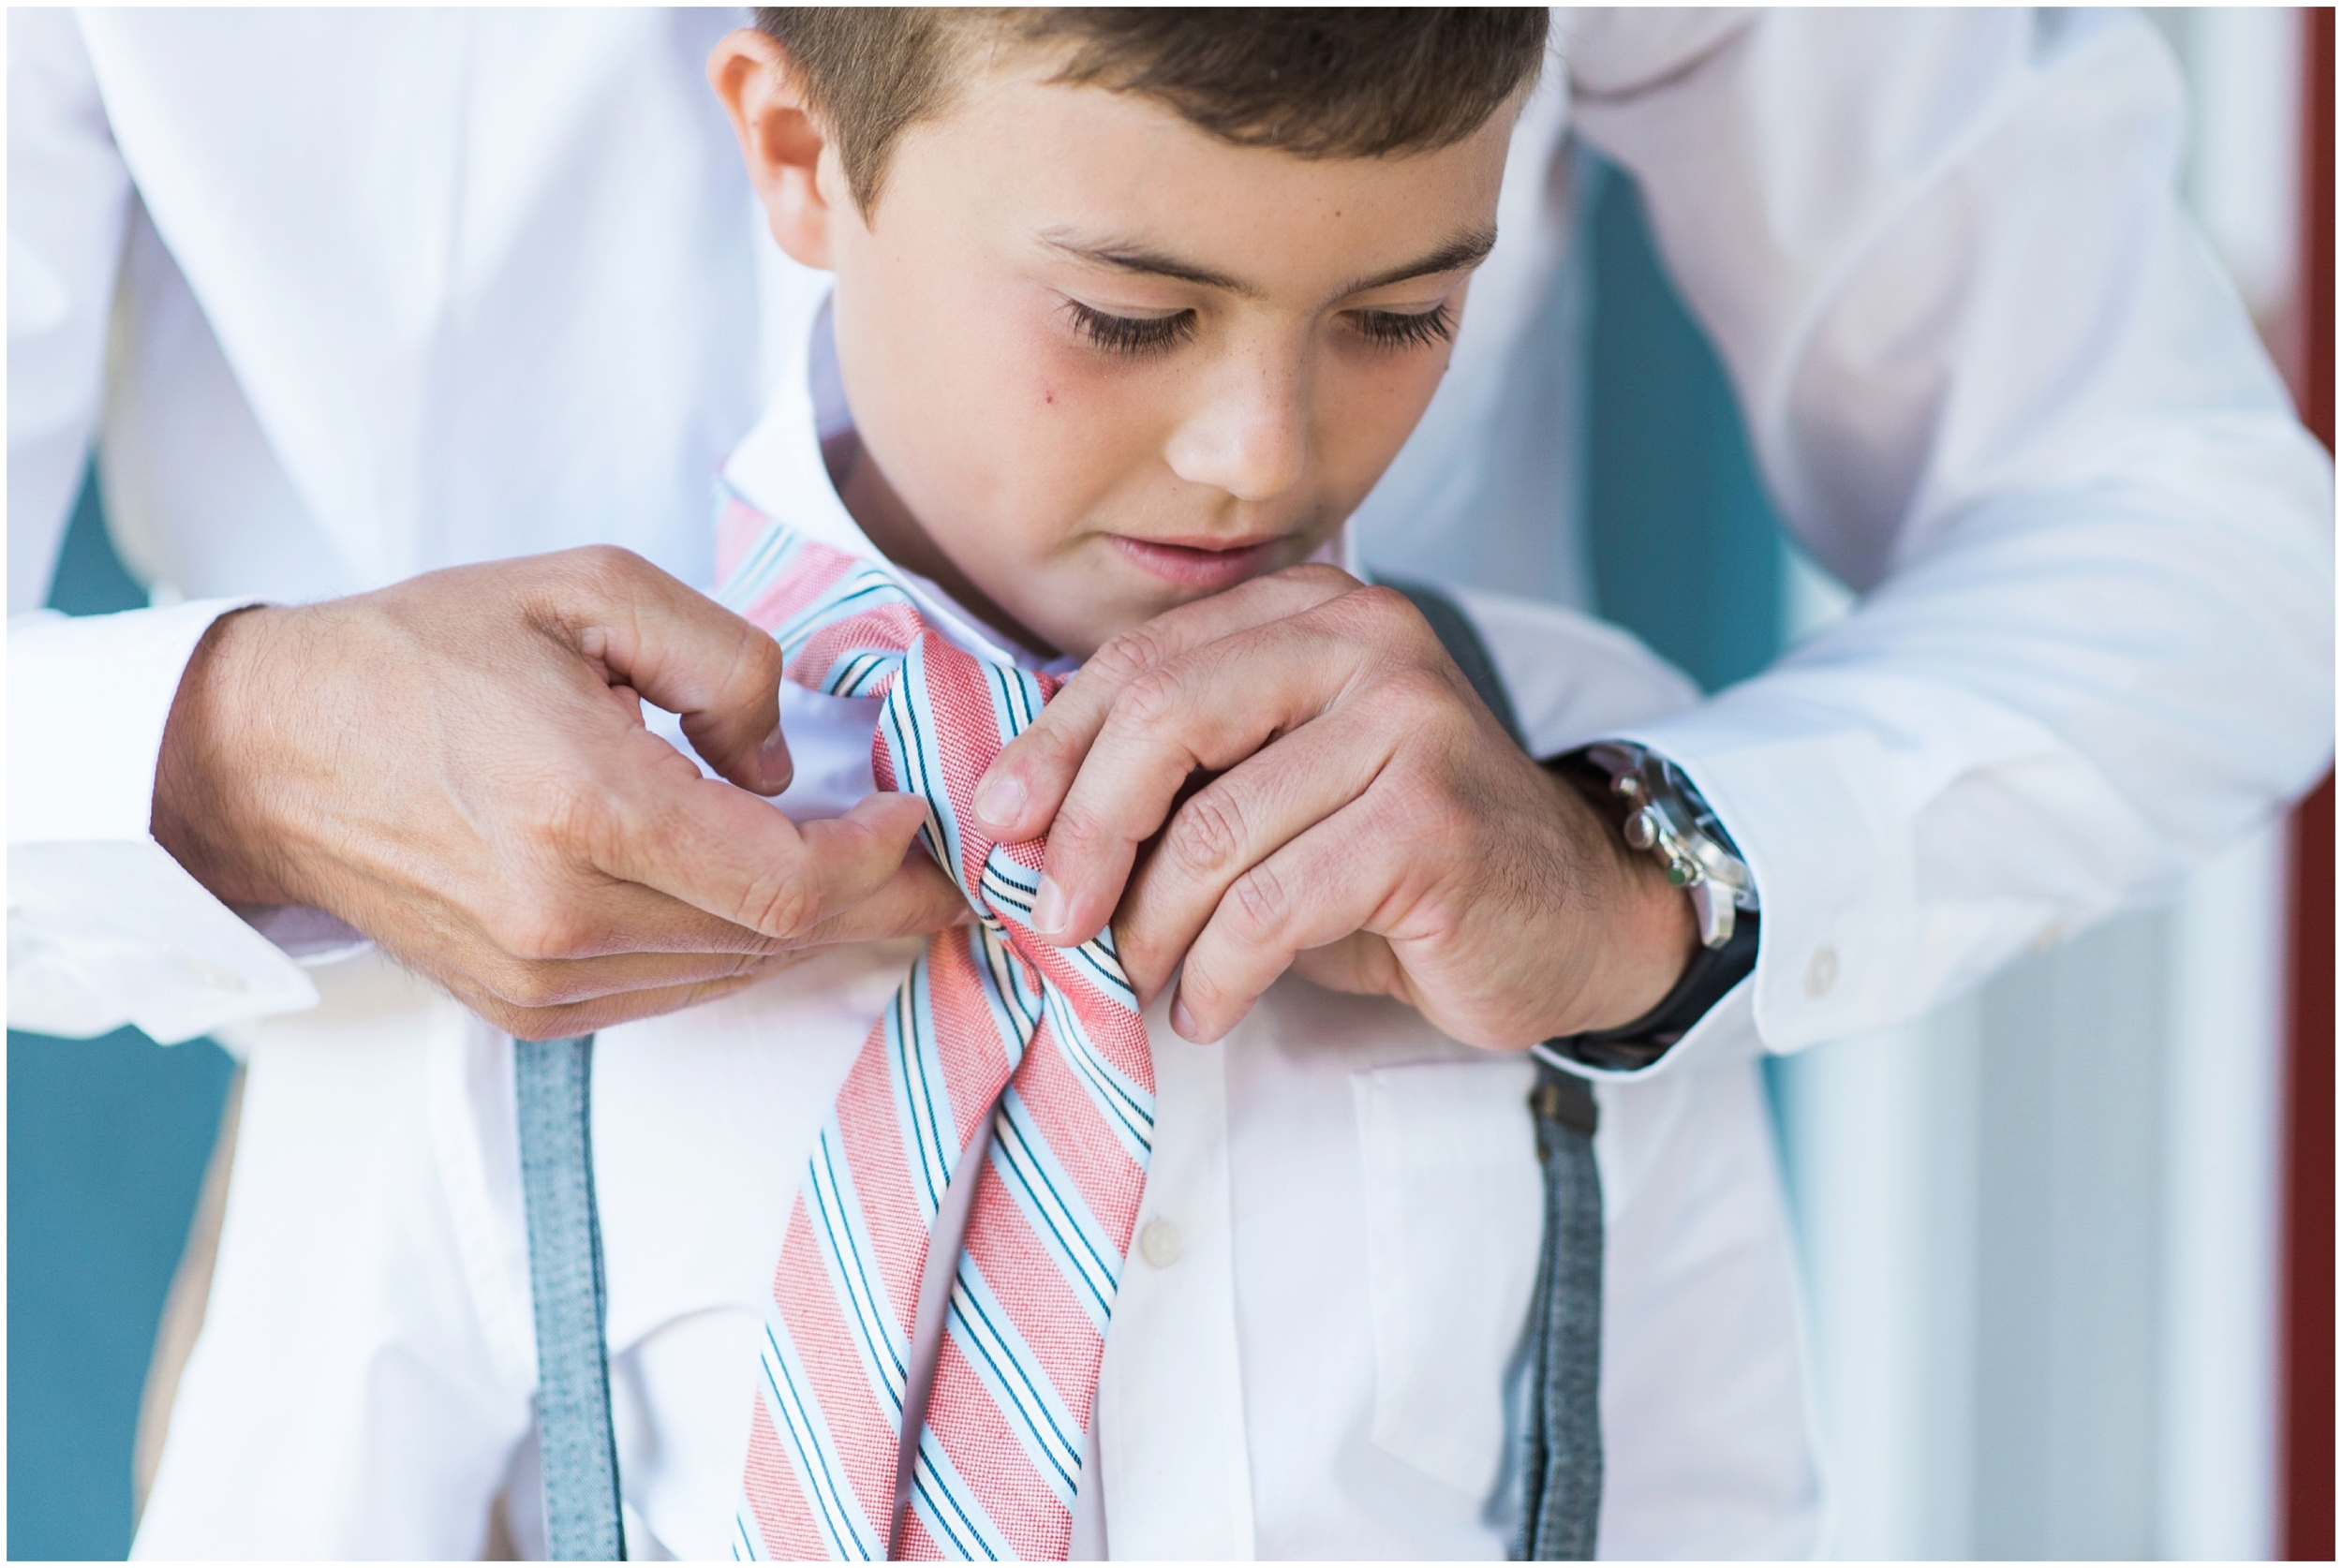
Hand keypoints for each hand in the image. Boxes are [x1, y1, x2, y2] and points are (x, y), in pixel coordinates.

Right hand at [151, 547, 968, 1036]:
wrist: (272, 752)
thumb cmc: (428, 652)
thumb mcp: (589, 588)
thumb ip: (723, 660)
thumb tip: (783, 768)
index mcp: (585, 809)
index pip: (790, 881)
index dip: (880, 860)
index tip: (916, 811)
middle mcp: (565, 917)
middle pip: (778, 940)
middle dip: (879, 901)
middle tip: (943, 867)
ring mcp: (542, 979)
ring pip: (734, 974)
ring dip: (814, 928)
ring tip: (870, 876)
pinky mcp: (526, 1009)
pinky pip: (676, 992)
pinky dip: (738, 949)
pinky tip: (766, 901)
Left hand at [968, 566, 1696, 1046]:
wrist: (1574, 915)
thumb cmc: (1399, 858)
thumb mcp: (1280, 787)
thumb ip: (1183, 772)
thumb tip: (1025, 824)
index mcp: (1314, 613)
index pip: (1144, 660)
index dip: (1053, 745)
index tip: (998, 825)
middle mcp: (1366, 643)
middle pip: (1162, 721)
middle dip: (1085, 835)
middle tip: (1049, 922)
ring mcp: (1409, 725)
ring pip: (1212, 833)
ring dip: (1150, 931)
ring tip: (1138, 981)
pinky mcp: (1431, 825)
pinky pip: (1270, 908)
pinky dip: (1216, 974)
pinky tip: (1208, 1007)